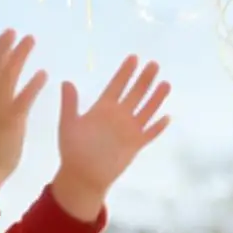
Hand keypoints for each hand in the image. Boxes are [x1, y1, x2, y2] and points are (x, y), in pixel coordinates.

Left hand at [52, 55, 171, 215]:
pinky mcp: (135, 145)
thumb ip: (69, 104)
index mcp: (102, 108)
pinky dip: (157, 127)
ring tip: (165, 83)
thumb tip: (66, 82)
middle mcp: (118, 116)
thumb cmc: (72, 149)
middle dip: (144, 79)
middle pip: (135, 93)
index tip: (133, 58)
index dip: (125, 72)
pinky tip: (166, 117)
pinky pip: (149, 134)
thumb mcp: (68, 124)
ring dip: (156, 98)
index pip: (117, 85)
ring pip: (146, 110)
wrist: (82, 175)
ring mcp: (128, 130)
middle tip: (154, 64)